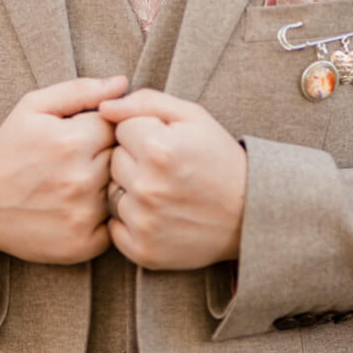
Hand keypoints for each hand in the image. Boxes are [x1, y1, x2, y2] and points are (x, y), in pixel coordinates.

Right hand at [0, 75, 127, 263]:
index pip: (119, 125)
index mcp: (72, 141)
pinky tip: (78, 208)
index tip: (84, 135)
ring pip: (121, 190)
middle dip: (108, 155)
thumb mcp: (33, 107)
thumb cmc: (9, 150)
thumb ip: (80, 90)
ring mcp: (83, 215)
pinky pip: (115, 224)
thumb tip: (122, 83)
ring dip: (107, 185)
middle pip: (124, 158)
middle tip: (81, 160)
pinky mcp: (83, 244)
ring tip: (77, 183)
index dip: (103, 128)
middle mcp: (82, 179)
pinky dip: (103, 216)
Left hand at [97, 89, 246, 270]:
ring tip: (164, 192)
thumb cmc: (219, 158)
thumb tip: (103, 107)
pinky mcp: (144, 250)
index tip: (167, 144)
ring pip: (111, 194)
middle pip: (112, 161)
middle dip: (134, 161)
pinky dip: (131, 221)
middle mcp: (148, 187)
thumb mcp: (192, 117)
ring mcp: (144, 222)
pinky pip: (114, 227)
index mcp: (158, 148)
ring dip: (131, 191)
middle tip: (166, 169)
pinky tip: (158, 215)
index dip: (143, 133)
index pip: (120, 129)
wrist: (249, 213)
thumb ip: (145, 102)